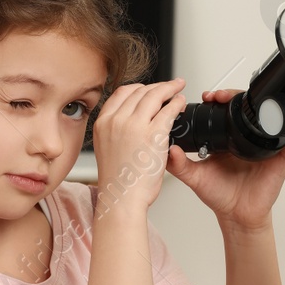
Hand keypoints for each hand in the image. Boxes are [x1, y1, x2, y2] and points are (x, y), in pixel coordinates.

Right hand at [92, 77, 188, 212]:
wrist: (122, 198)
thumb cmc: (118, 182)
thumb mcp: (107, 149)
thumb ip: (115, 132)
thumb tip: (128, 121)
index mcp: (103, 123)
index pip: (121, 93)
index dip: (138, 87)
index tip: (148, 89)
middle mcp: (116, 120)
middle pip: (139, 91)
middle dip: (157, 86)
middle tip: (169, 86)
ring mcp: (134, 125)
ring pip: (154, 95)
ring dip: (170, 88)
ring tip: (179, 88)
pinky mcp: (154, 134)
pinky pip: (168, 109)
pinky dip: (177, 102)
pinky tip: (181, 102)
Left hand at [166, 88, 284, 230]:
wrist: (238, 215)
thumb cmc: (220, 196)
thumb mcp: (195, 177)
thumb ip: (179, 165)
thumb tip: (170, 149)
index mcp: (227, 139)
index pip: (225, 110)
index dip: (218, 99)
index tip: (207, 96)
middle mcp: (245, 139)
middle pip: (246, 106)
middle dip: (233, 95)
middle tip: (220, 96)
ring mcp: (263, 146)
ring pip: (267, 116)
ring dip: (259, 104)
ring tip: (246, 100)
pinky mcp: (280, 156)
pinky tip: (284, 122)